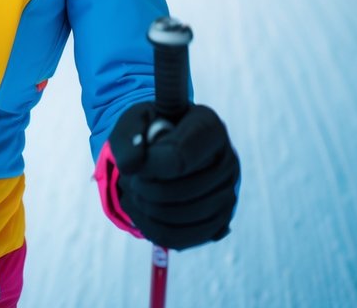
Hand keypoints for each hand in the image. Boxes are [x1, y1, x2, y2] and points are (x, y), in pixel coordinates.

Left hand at [108, 102, 238, 249]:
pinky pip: (179, 237)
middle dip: (143, 187)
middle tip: (131, 177)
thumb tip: (131, 166)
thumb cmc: (149, 130)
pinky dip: (150, 226)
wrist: (163, 149)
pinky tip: (141, 209)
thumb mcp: (133, 120)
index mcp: (208, 126)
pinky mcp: (219, 221)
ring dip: (144, 206)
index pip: (178, 158)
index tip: (134, 162)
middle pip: (178, 191)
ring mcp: (228, 193)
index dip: (148, 166)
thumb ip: (128, 136)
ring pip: (177, 217)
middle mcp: (227, 160)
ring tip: (135, 190)